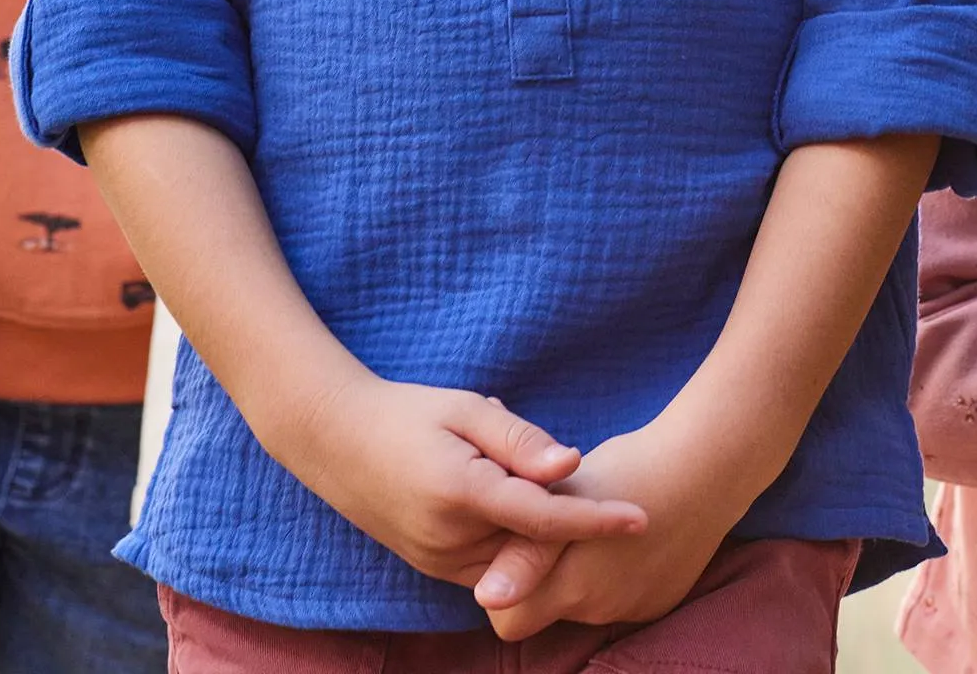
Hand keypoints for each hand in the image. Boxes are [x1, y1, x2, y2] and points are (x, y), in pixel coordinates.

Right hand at [269, 368, 647, 589]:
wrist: (335, 441)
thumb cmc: (407, 413)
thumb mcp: (465, 408)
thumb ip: (519, 440)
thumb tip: (572, 465)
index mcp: (462, 495)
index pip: (545, 519)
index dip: (597, 519)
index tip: (642, 517)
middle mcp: (451, 542)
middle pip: (535, 544)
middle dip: (571, 519)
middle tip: (597, 483)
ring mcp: (439, 563)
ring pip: (516, 560)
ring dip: (542, 532)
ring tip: (546, 485)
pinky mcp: (434, 568)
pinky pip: (493, 564)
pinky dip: (516, 541)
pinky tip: (518, 502)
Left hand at [476, 414, 745, 638]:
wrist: (707, 470)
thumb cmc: (629, 472)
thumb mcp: (569, 499)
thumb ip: (526, 555)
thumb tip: (484, 599)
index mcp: (572, 587)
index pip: (508, 621)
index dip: (504, 585)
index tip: (514, 541)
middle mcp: (600, 611)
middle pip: (547, 610)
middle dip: (542, 576)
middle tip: (554, 526)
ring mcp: (633, 609)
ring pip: (582, 603)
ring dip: (578, 573)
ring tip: (590, 523)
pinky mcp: (658, 602)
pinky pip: (618, 598)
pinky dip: (613, 574)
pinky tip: (622, 537)